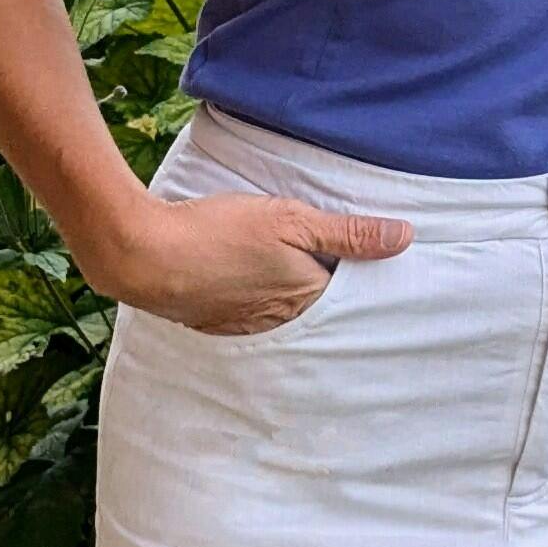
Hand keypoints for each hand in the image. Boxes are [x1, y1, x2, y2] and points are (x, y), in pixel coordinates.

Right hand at [107, 187, 415, 334]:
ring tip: (281, 261)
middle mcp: (285, 321)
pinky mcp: (221, 324)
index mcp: (310, 296)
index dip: (359, 268)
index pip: (352, 289)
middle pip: (320, 301)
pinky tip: (248, 275)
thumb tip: (404, 237)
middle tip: (324, 253)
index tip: (367, 253)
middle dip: (326, 281)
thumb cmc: (218, 232)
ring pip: (287, 308)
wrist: (143, 256)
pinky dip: (258, 297)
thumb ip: (348, 232)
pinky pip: (254, 313)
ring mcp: (251, 327)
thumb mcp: (290, 219)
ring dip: (289, 289)